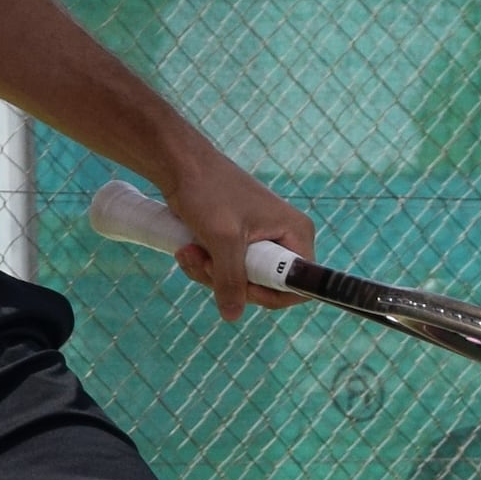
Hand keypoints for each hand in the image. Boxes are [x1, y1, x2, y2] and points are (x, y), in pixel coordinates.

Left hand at [159, 155, 313, 322]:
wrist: (182, 165)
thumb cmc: (208, 191)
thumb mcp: (222, 238)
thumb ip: (231, 278)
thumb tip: (232, 314)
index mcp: (296, 233)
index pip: (298, 285)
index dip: (268, 294)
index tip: (238, 287)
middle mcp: (285, 238)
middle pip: (265, 286)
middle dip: (229, 281)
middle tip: (204, 262)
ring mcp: (262, 241)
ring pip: (241, 281)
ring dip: (210, 274)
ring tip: (189, 251)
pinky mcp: (240, 242)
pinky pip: (228, 270)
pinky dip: (206, 266)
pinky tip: (189, 250)